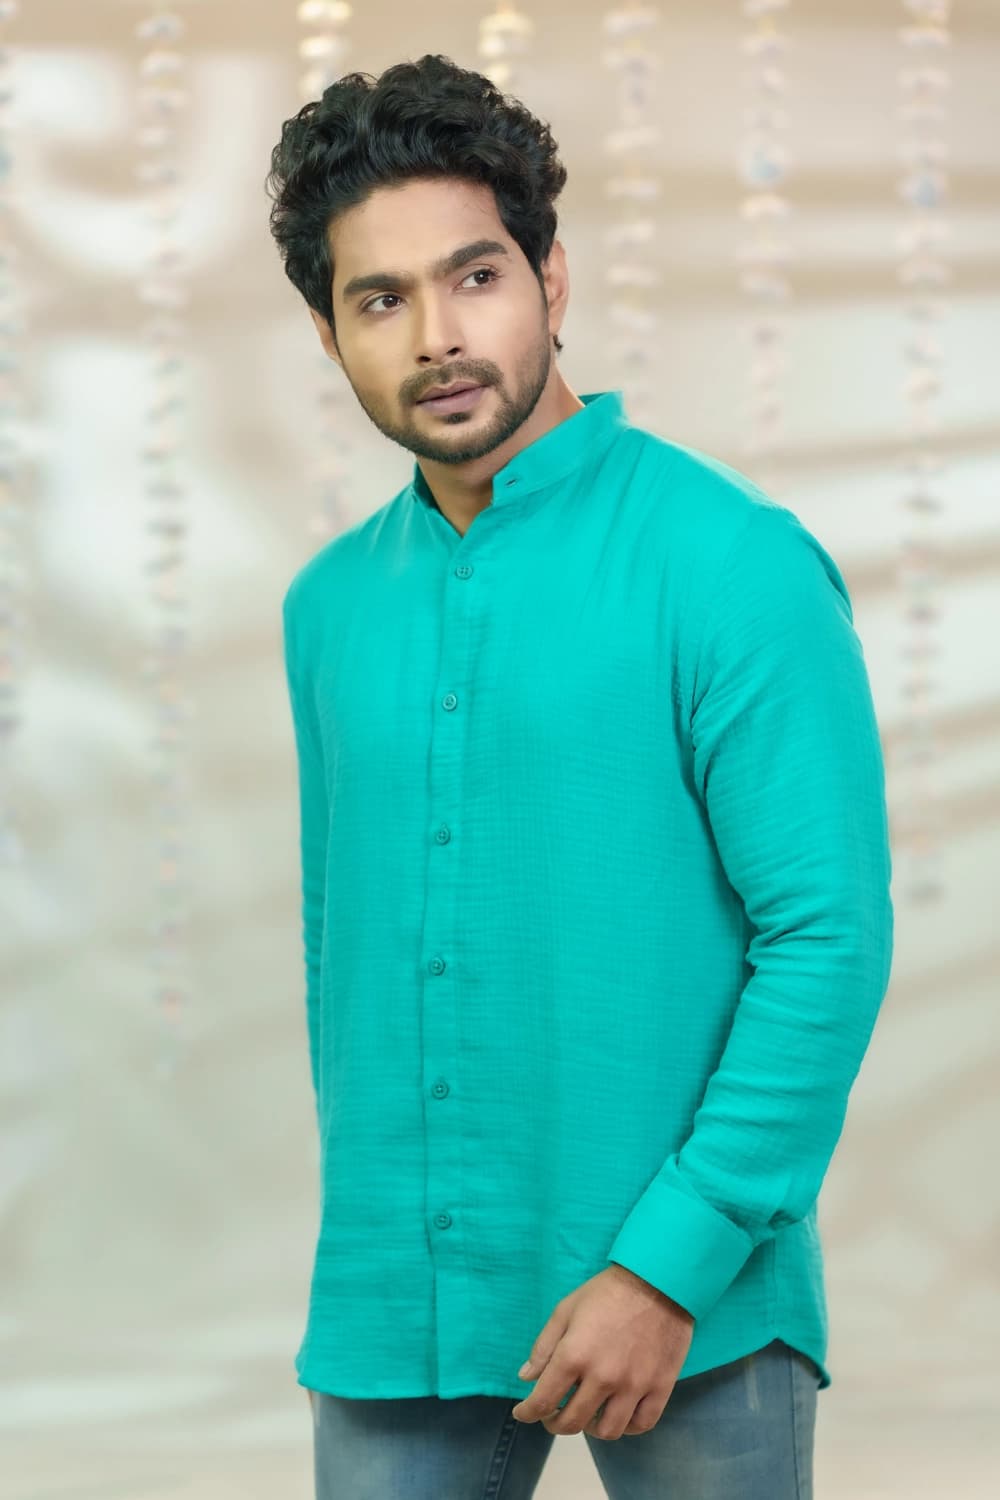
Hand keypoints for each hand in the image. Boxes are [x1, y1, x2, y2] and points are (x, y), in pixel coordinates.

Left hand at [511, 1263, 694, 1440]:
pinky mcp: (660, 1387)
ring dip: (590, 1429)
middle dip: (554, 1423)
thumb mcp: (566, 1310)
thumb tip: (527, 1378)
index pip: (543, 1400)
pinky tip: (618, 1415)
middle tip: (553, 1416)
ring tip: (587, 1416)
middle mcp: (602, 1377)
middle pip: (572, 1422)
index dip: (528, 1412)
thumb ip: (544, 1346)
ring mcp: (634, 1385)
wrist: (658, 1279)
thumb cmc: (607, 1292)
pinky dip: (626, 1427)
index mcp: (574, 1355)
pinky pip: (641, 1425)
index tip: (523, 1413)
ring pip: (607, 1431)